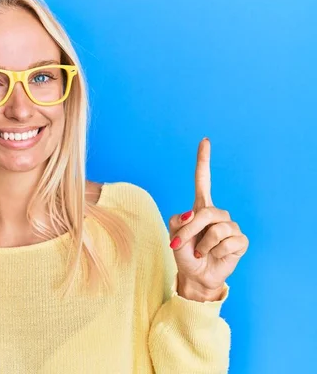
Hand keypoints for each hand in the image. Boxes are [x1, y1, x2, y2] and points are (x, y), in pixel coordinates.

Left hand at [168, 138, 248, 301]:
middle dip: (189, 231)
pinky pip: (228, 242)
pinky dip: (215, 253)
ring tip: (201, 252)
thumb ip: (180, 221)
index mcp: (200, 208)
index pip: (203, 181)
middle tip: (179, 244)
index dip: (203, 161)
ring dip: (202, 245)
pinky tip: (215, 256)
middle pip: (206, 213)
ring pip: (216, 229)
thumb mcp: (174, 234)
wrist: (194, 274)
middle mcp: (217, 214)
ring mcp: (231, 227)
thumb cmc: (184, 252)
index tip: (205, 141)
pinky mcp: (240, 241)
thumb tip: (194, 214)